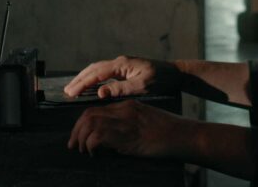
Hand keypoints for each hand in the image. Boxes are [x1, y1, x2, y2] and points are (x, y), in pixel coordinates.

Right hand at [64, 55, 182, 98]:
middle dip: (79, 80)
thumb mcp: (142, 86)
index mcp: (122, 64)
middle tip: (66, 91)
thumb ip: (121, 89)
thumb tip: (99, 92)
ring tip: (73, 88)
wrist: (175, 73)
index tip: (70, 93)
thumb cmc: (161, 80)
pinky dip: (94, 78)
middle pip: (94, 69)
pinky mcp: (125, 69)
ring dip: (85, 78)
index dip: (82, 83)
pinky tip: (91, 86)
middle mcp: (119, 62)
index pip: (96, 74)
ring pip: (98, 69)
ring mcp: (122, 65)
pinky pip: (105, 72)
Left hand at [68, 100, 192, 157]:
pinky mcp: (127, 135)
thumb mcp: (145, 122)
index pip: (95, 109)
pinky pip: (99, 136)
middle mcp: (123, 110)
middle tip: (73, 145)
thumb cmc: (169, 133)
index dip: (82, 123)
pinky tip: (95, 154)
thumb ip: (128, 126)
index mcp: (127, 105)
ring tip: (83, 151)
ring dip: (81, 139)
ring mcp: (125, 122)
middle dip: (76, 131)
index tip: (78, 135)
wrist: (184, 135)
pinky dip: (91, 145)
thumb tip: (111, 141)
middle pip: (88, 115)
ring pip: (90, 124)